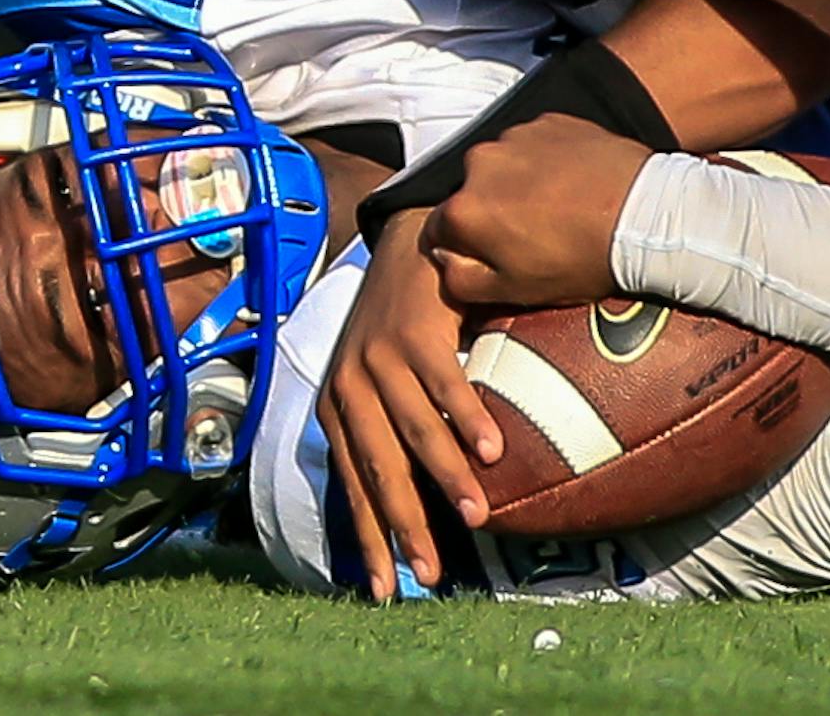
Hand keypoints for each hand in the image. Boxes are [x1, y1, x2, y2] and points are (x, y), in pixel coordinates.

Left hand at [315, 208, 501, 600]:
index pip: (352, 486)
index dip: (368, 538)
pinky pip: (445, 385)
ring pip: (414, 431)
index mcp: (337, 407)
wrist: (406, 240)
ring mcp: (380, 358)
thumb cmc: (401, 321)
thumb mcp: (377, 376)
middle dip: (404, 525)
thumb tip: (412, 495)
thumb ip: (387, 427)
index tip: (385, 589)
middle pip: (379, 469)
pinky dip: (468, 419)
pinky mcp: (414, 332)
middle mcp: (350, 387)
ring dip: (446, 477)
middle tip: (429, 574)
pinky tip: (492, 449)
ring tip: (474, 516)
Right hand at [425, 117, 649, 306]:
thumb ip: (462, 278)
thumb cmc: (581, 258)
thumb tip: (445, 259)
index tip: (493, 255)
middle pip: (470, 193)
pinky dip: (545, 161)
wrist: (644, 215)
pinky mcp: (548, 121)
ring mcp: (515, 137)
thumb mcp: (514, 291)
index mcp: (463, 210)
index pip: (439, 231)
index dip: (465, 248)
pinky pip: (533, 144)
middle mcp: (479, 164)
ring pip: (502, 166)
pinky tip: (571, 184)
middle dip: (491, 212)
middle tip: (531, 234)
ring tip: (557, 208)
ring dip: (517, 184)